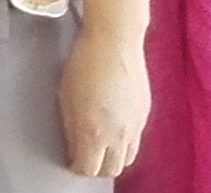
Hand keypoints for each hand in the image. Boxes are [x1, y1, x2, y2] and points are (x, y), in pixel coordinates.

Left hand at [58, 19, 150, 179]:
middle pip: (111, 170)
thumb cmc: (86, 62)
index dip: (78, 167)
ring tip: (101, 146)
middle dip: (97, 168)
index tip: (72, 160)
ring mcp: (135, 126)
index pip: (89, 169)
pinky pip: (137, 139)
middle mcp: (118, 135)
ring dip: (114, 157)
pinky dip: (125, 141)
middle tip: (86, 156)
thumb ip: (71, 129)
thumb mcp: (66, 97)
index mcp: (94, 133)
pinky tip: (114, 127)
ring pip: (128, 158)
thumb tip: (74, 148)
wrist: (115, 40)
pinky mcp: (145, 114)